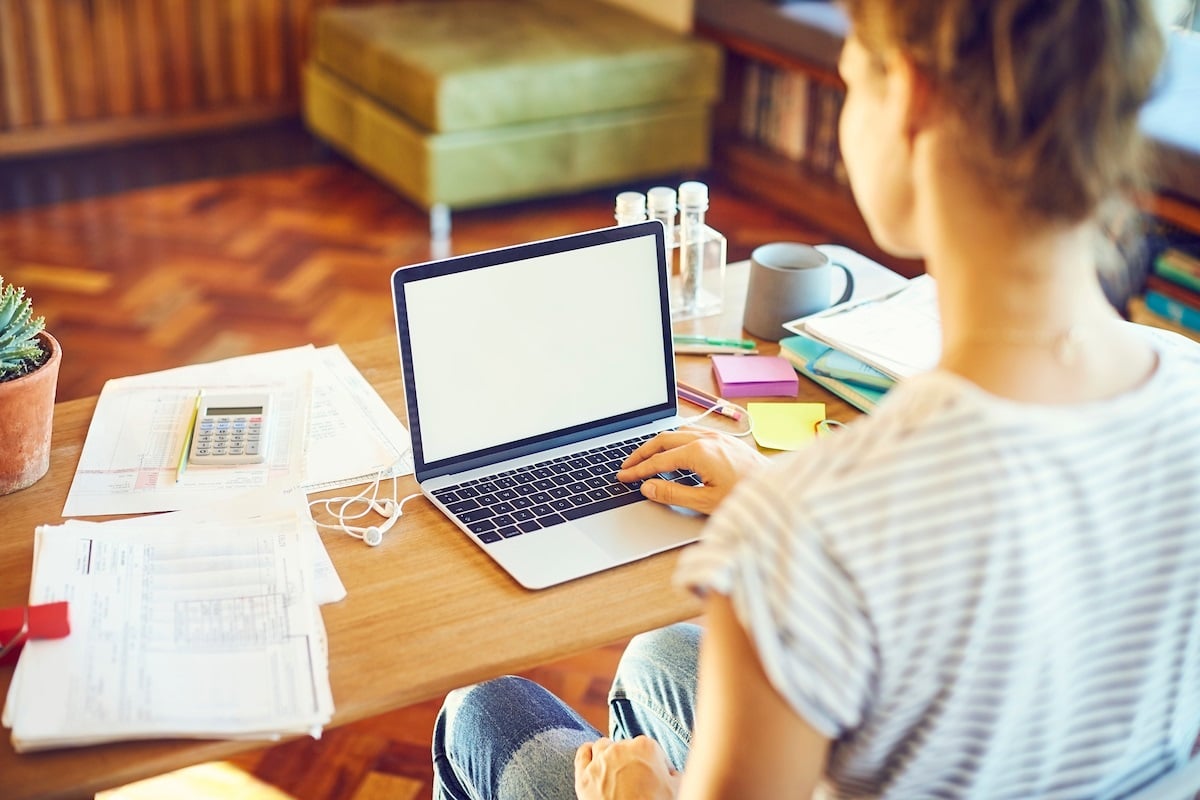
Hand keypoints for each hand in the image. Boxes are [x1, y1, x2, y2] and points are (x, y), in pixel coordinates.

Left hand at [575, 736, 680, 799]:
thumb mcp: (678, 789)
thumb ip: (675, 774)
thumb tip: (671, 773)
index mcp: (646, 747)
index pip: (651, 748)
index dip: (654, 763)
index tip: (655, 776)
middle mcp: (621, 748)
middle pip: (626, 747)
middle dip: (631, 760)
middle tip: (636, 780)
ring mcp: (600, 761)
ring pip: (603, 746)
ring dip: (609, 754)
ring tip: (615, 771)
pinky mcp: (583, 776)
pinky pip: (583, 753)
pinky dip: (588, 754)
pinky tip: (593, 760)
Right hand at [616, 428, 768, 514]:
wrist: (781, 491)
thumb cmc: (746, 497)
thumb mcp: (705, 502)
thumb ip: (673, 494)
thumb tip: (648, 487)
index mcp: (699, 453)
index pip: (658, 461)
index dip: (638, 470)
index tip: (624, 476)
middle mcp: (707, 439)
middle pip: (663, 440)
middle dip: (642, 453)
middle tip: (627, 465)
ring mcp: (717, 436)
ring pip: (677, 432)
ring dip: (658, 444)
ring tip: (646, 457)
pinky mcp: (725, 439)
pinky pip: (692, 432)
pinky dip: (675, 440)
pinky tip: (674, 450)